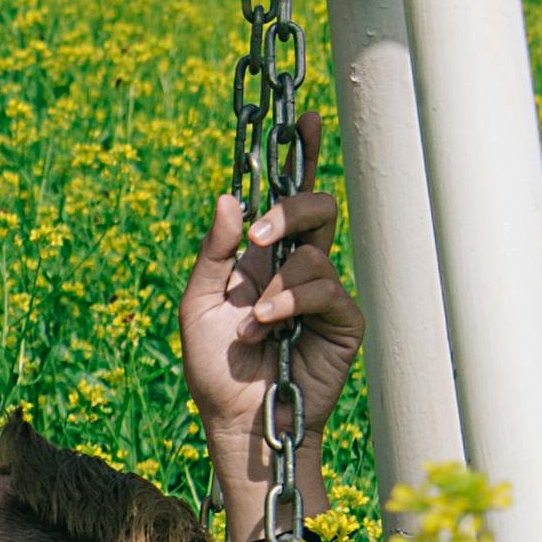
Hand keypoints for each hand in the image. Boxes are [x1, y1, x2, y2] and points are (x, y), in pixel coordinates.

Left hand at [178, 123, 364, 540]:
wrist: (237, 422)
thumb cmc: (215, 369)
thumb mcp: (198, 304)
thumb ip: (216, 252)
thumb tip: (232, 197)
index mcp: (261, 257)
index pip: (285, 197)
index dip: (299, 156)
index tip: (304, 118)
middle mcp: (296, 268)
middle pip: (315, 206)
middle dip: (291, 208)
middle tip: (258, 236)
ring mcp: (322, 294)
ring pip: (320, 247)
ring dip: (280, 279)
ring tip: (255, 319)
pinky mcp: (342, 322)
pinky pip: (328, 287)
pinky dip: (293, 301)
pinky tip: (270, 327)